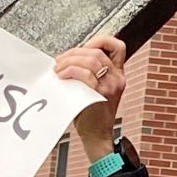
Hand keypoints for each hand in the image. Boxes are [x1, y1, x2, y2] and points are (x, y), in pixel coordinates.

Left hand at [53, 33, 126, 162]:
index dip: (100, 40)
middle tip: (60, 61)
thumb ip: (89, 72)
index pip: (118, 46)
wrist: (96, 135)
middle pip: (97, 52)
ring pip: (91, 59)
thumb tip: (68, 58)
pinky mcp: (101, 93)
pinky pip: (85, 74)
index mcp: (118, 74)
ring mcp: (111, 85)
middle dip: (74, 52)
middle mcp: (117, 78)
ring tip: (58, 69)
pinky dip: (70, 71)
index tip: (82, 47)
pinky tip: (61, 76)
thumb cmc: (91, 114)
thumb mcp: (95, 89)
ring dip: (70, 60)